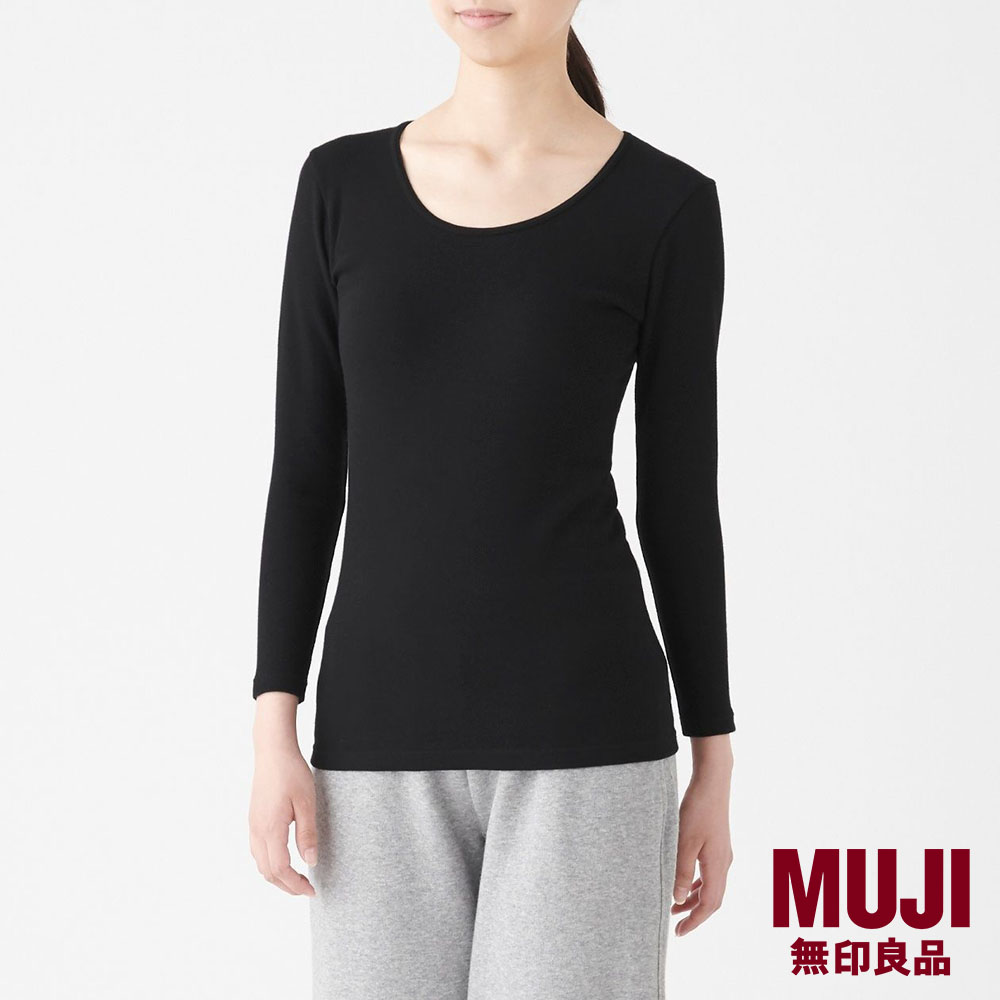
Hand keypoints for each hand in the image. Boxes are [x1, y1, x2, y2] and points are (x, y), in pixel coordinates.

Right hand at [249, 692, 316, 895]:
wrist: (272, 751)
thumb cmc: (291, 773)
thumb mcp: (306, 802)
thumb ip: (308, 834)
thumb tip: (311, 861)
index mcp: (270, 829)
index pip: (280, 870)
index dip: (295, 885)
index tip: (311, 890)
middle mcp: (257, 831)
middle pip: (267, 872)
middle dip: (286, 886)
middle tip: (306, 889)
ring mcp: (252, 825)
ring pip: (260, 863)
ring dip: (277, 876)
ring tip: (297, 878)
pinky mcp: (253, 819)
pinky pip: (257, 851)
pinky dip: (269, 863)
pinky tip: (283, 859)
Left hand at [670, 734, 733, 934]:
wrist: (712, 784)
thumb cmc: (698, 810)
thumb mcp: (684, 842)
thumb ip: (681, 871)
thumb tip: (678, 899)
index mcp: (718, 866)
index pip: (710, 904)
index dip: (695, 921)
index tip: (679, 932)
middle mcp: (724, 863)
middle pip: (712, 899)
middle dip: (694, 913)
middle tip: (675, 925)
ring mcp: (722, 854)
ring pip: (710, 886)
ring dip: (693, 898)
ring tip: (674, 905)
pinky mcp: (717, 845)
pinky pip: (709, 873)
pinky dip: (697, 883)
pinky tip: (684, 882)